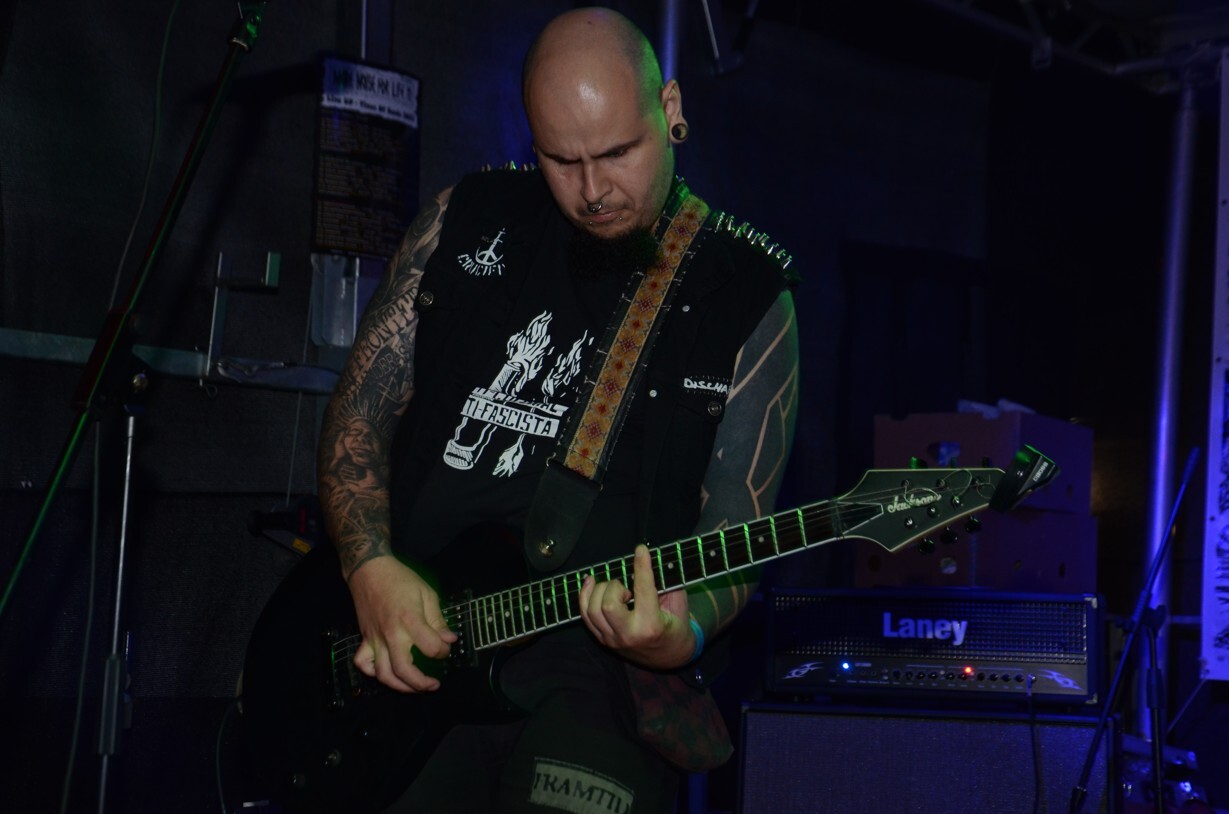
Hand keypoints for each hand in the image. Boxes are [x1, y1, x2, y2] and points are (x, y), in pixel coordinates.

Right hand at [346, 555, 457, 692]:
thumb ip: (438, 620)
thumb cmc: (401, 579)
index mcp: (410, 621)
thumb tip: (449, 640)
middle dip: (421, 684)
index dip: (443, 651)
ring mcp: (375, 639)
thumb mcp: (427, 594)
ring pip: (383, 674)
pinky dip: (372, 673)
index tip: (446, 646)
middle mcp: (391, 634)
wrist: (370, 571)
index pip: (431, 647)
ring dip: (400, 687)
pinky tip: (386, 672)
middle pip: (404, 670)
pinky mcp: (364, 639)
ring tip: (414, 688)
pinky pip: (363, 663)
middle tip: (434, 685)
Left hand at [577, 544, 695, 669]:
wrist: (669, 657)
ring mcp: (613, 640)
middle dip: (615, 587)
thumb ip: (665, 583)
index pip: (643, 590)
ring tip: (615, 589)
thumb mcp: (678, 605)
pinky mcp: (603, 639)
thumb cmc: (675, 627)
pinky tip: (591, 583)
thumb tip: (648, 559)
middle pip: (608, 605)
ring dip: (601, 591)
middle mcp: (629, 635)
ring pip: (593, 610)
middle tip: (626, 588)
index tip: (641, 550)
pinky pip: (586, 616)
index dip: (642, 566)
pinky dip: (585, 596)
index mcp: (651, 626)